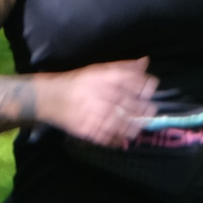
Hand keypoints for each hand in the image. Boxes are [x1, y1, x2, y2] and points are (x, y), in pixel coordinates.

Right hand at [36, 58, 158, 147]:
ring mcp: (95, 114)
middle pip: (130, 104)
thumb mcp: (100, 70)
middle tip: (150, 112)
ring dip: (134, 126)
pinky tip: (124, 140)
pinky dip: (118, 139)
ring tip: (138, 126)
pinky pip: (108, 136)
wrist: (51, 98)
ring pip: (122, 123)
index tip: (151, 89)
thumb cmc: (80, 83)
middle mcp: (101, 96)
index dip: (145, 86)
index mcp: (104, 79)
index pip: (131, 81)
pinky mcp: (88, 129)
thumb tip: (145, 62)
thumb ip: (124, 68)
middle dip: (143, 109)